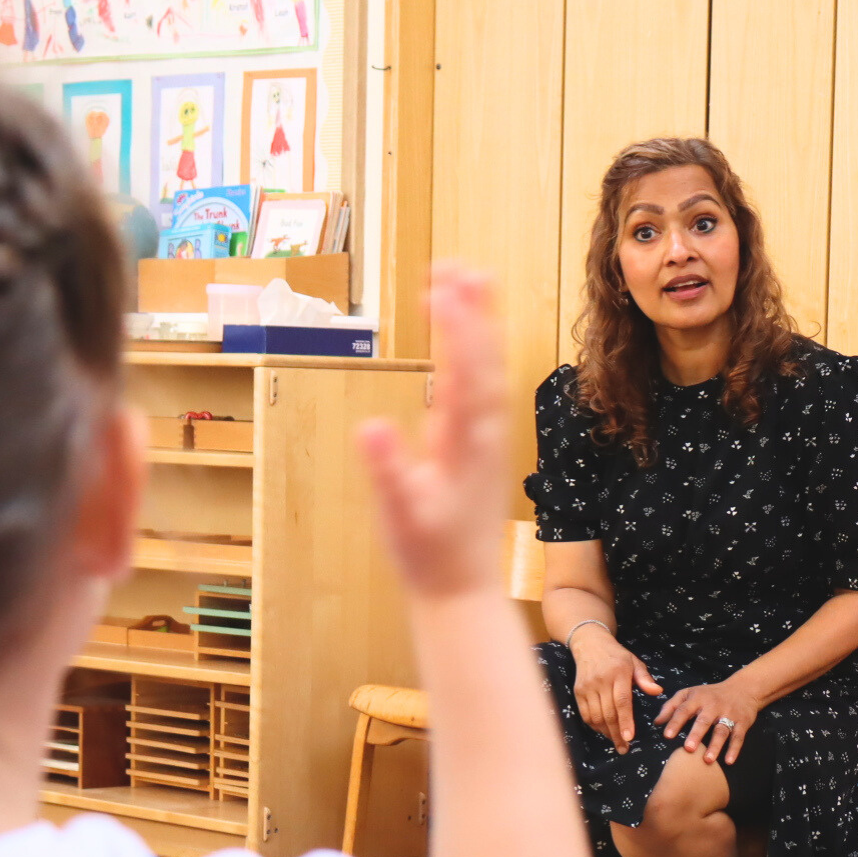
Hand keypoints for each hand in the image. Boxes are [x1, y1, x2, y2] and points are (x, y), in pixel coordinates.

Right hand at [356, 266, 505, 598]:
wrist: (461, 591)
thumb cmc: (430, 557)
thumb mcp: (400, 516)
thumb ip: (386, 473)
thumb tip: (370, 429)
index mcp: (468, 447)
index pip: (466, 377)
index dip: (459, 331)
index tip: (445, 289)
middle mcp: (484, 435)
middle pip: (484, 362)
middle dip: (474, 312)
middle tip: (458, 265)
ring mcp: (483, 438)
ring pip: (487, 370)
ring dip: (478, 324)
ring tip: (468, 276)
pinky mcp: (476, 444)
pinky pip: (479, 386)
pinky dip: (472, 351)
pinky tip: (463, 330)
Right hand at [572, 632, 661, 753]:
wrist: (590, 644)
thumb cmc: (617, 656)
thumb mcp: (634, 662)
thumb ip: (645, 678)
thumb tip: (658, 692)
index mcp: (619, 673)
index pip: (622, 701)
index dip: (625, 721)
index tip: (629, 737)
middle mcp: (601, 681)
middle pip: (608, 713)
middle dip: (617, 734)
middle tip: (625, 748)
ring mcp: (587, 687)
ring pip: (596, 716)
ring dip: (606, 732)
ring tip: (616, 742)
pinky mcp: (578, 691)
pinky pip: (586, 714)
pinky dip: (594, 726)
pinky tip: (604, 732)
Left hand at [657, 679, 763, 763]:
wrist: (743, 688)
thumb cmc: (710, 694)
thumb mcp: (690, 693)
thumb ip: (671, 706)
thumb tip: (657, 722)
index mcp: (697, 698)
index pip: (684, 710)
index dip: (675, 722)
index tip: (667, 735)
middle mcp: (713, 706)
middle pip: (704, 721)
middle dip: (696, 735)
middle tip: (688, 749)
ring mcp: (729, 714)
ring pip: (721, 730)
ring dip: (715, 745)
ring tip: (708, 760)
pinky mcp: (742, 722)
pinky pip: (738, 737)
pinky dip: (734, 749)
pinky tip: (729, 761)